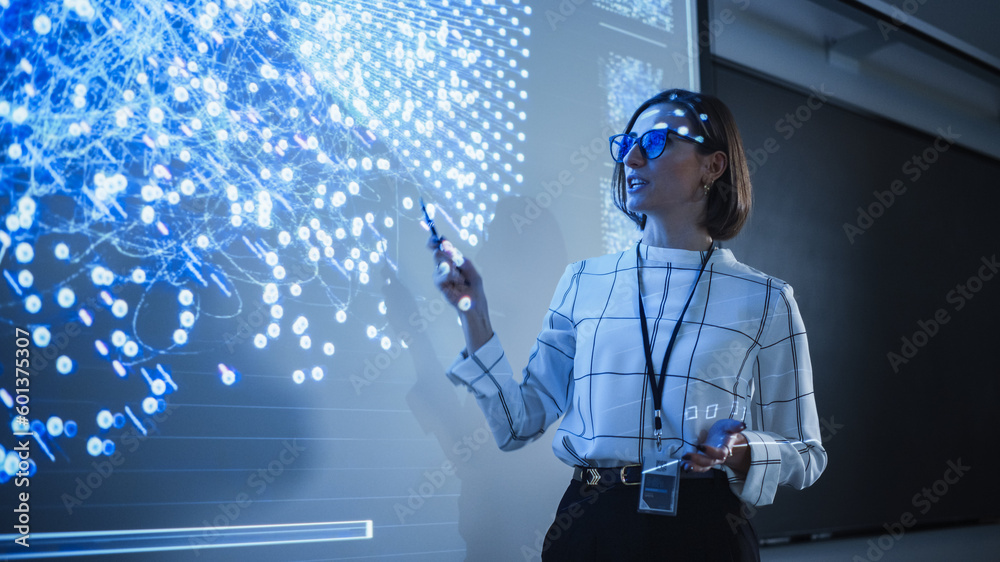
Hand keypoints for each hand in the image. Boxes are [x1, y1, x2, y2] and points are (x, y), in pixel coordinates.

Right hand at [428, 235, 493, 352]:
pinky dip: (447, 275)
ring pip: (438, 264)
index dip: (437, 242)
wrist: (475, 306)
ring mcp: (442, 277)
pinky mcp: (441, 286)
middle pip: (437, 253)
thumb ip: (464, 262)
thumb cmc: (475, 289)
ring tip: (457, 273)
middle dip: (443, 251)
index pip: (442, 249)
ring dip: (448, 265)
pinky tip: (455, 278)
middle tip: (449, 252)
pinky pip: (438, 277)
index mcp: (454, 262)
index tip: (435, 237)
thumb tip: (453, 251)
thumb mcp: (473, 273)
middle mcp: (446, 268)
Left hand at [681, 419, 748, 474]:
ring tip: (685, 465)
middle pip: (709, 462)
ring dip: (694, 467)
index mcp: (725, 448)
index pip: (719, 453)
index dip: (711, 451)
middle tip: (686, 455)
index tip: (701, 446)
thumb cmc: (725, 431)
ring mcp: (710, 460)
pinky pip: (698, 467)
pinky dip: (691, 467)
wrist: (723, 437)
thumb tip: (742, 425)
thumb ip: (735, 425)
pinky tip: (684, 465)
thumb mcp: (729, 425)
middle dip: (697, 460)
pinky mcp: (703, 460)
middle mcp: (717, 457)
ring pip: (703, 467)